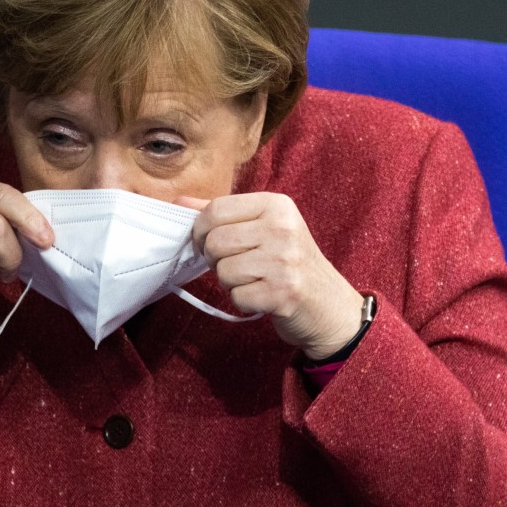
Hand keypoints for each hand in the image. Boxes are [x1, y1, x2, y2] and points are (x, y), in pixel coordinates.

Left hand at [177, 193, 363, 360]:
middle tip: (238, 264)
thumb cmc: (288, 261)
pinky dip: (243, 300)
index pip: (215, 209)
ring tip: (254, 278)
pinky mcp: (283, 293)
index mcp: (276, 205)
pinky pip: (237, 296)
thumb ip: (220, 213)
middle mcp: (283, 228)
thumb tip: (178, 203)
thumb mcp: (262, 227)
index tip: (209, 241)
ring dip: (231, 281)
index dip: (201, 230)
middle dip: (216, 259)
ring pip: (222, 270)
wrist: (328, 303)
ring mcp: (285, 261)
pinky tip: (262, 295)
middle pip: (215, 241)